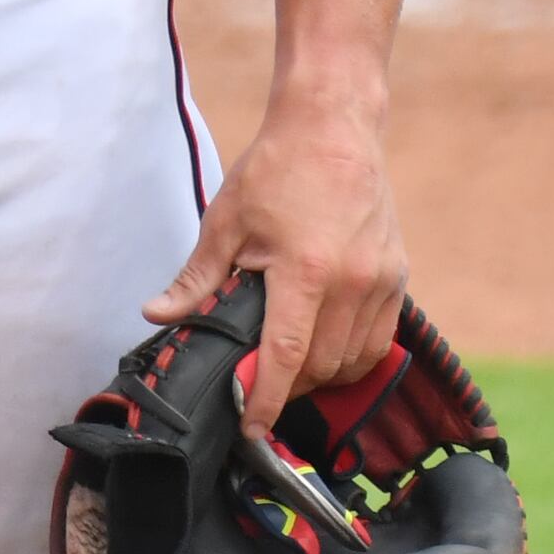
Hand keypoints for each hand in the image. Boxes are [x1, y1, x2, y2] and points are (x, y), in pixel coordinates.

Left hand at [146, 97, 409, 429]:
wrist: (334, 123)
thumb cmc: (277, 168)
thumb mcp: (226, 220)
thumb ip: (196, 278)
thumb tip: (156, 316)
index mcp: (306, 270)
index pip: (287, 357)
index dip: (266, 401)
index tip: (250, 430)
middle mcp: (352, 280)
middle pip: (323, 366)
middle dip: (290, 390)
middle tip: (258, 390)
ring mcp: (380, 278)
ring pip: (356, 359)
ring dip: (324, 377)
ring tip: (292, 370)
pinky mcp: (397, 273)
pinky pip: (380, 337)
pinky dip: (354, 356)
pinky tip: (327, 348)